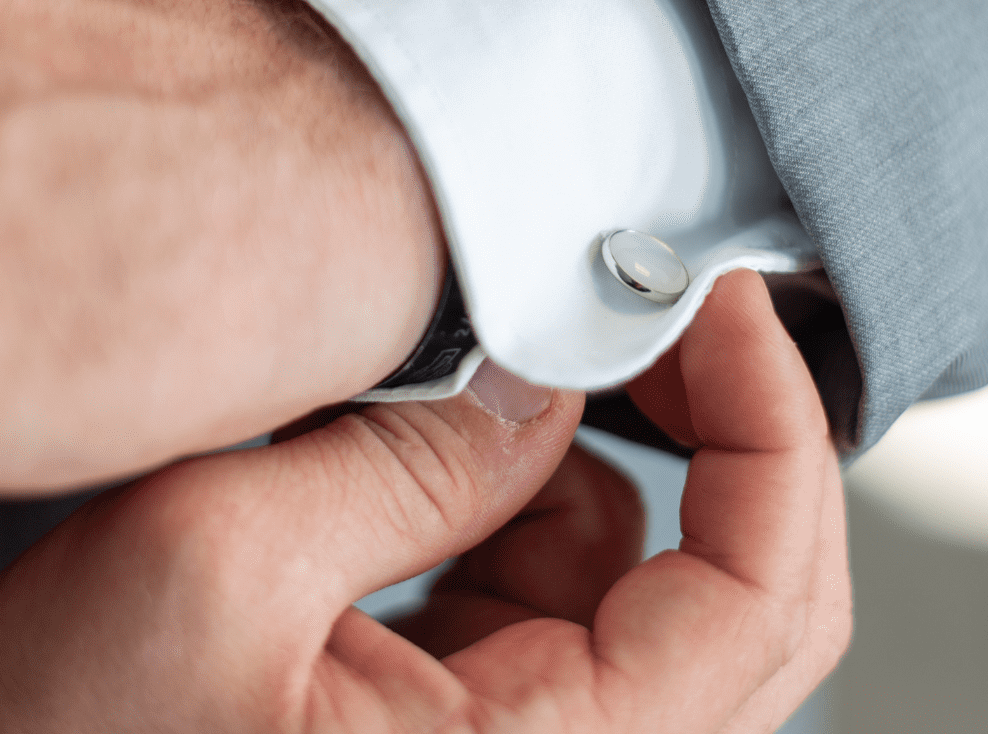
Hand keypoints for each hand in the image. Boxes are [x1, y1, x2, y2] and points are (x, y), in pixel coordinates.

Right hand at [0, 270, 849, 733]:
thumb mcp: (213, 560)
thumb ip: (408, 461)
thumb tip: (546, 385)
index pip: (758, 601)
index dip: (774, 429)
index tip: (722, 297)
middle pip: (749, 603)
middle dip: (723, 439)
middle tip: (661, 309)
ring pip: (654, 589)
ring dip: (597, 463)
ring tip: (496, 382)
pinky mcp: (460, 725)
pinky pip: (561, 597)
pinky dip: (529, 504)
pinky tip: (449, 453)